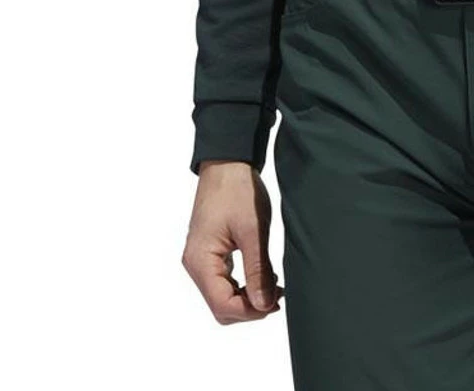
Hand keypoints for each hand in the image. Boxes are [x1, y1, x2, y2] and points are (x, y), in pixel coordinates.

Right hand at [182, 160, 284, 323]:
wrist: (227, 162)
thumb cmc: (237, 191)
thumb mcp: (253, 231)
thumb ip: (258, 271)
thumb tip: (263, 305)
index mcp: (201, 261)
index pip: (222, 305)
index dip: (250, 311)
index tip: (276, 302)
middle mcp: (195, 264)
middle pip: (220, 306)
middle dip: (249, 307)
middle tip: (278, 295)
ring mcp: (200, 259)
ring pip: (221, 296)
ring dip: (247, 297)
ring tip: (274, 285)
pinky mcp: (209, 253)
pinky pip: (223, 281)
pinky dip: (242, 285)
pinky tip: (263, 276)